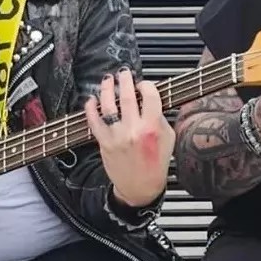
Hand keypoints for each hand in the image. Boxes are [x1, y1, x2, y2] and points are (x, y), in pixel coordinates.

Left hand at [86, 67, 174, 208]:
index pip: (150, 96)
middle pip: (128, 96)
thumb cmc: (156, 164)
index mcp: (153, 128)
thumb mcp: (169, 139)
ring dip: (107, 89)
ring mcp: (117, 136)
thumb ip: (160, 118)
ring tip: (107, 80)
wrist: (140, 187)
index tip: (144, 85)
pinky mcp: (104, 143)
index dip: (146, 85)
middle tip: (123, 73)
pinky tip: (92, 100)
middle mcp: (134, 130)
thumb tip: (150, 101)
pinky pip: (94, 121)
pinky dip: (91, 108)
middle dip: (125, 80)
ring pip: (109, 105)